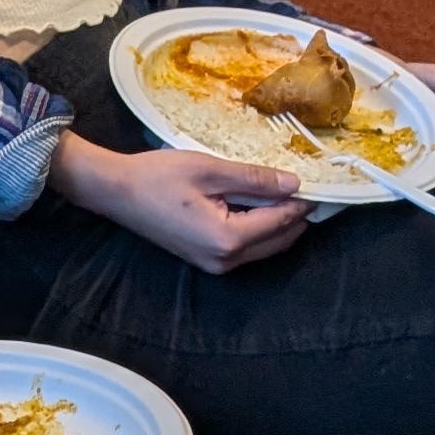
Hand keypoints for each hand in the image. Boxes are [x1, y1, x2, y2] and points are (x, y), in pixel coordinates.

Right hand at [51, 136, 312, 273]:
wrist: (115, 192)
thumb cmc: (158, 176)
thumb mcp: (208, 169)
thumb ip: (254, 179)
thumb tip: (294, 184)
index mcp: (228, 239)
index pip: (280, 222)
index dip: (302, 202)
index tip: (319, 183)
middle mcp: (226, 261)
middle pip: (279, 242)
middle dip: (296, 216)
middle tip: (309, 187)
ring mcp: (215, 265)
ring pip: (265, 248)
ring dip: (279, 224)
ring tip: (287, 192)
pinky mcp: (206, 260)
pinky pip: (247, 248)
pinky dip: (260, 229)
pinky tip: (259, 205)